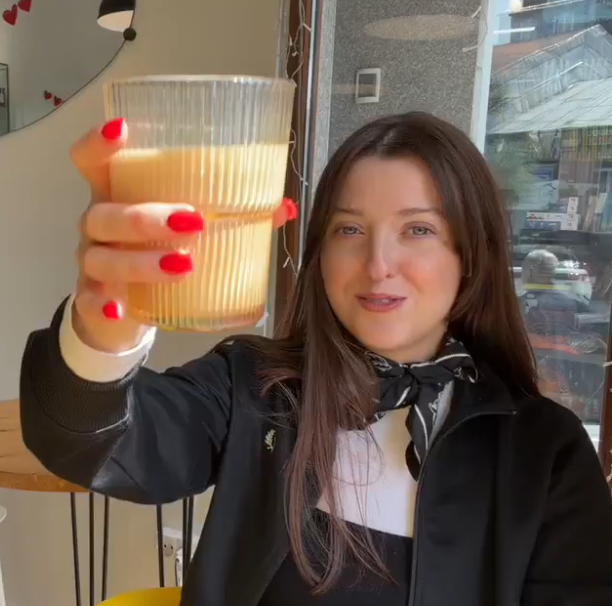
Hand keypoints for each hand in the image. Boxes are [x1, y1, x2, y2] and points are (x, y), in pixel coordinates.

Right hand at [71, 118, 296, 353]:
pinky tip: (122, 307)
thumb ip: (233, 216)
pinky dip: (105, 303)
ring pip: (103, 256)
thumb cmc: (157, 251)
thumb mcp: (185, 229)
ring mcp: (93, 262)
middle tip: (194, 222)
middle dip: (146, 216)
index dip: (99, 145)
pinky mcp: (93, 298)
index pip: (91, 162)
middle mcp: (99, 225)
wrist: (125, 306)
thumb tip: (284, 207)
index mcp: (119, 196)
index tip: (123, 132)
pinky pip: (90, 299)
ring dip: (141, 261)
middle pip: (105, 212)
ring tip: (184, 265)